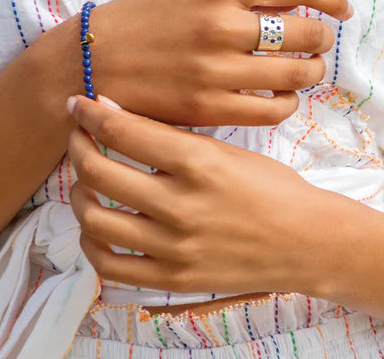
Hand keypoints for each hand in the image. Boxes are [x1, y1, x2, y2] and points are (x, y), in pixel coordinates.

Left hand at [66, 94, 337, 295]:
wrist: (306, 241)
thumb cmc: (270, 186)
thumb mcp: (225, 149)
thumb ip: (173, 138)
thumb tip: (117, 115)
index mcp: (197, 162)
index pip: (121, 130)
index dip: (90, 113)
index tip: (78, 104)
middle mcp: (180, 205)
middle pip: (98, 171)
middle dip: (77, 145)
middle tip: (77, 135)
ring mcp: (174, 247)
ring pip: (94, 219)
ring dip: (78, 192)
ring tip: (84, 179)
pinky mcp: (173, 279)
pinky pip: (109, 265)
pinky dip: (91, 242)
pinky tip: (95, 223)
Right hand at [77, 0, 351, 126]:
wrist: (91, 61)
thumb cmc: (144, 21)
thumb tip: (299, 9)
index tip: (340, 8)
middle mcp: (223, 23)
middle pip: (307, 34)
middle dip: (322, 39)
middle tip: (318, 43)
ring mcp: (217, 68)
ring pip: (296, 74)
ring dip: (310, 72)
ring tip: (302, 70)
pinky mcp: (210, 108)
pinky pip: (273, 109)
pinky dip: (286, 102)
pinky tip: (278, 96)